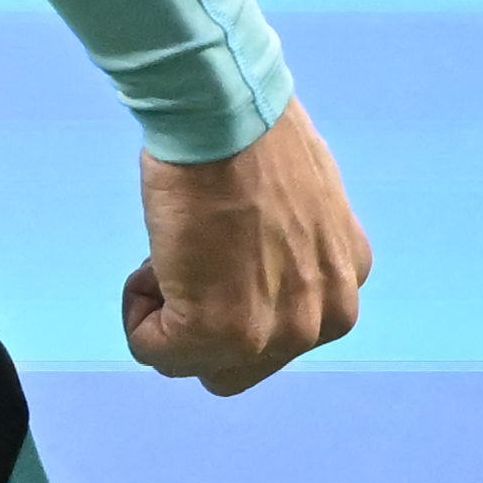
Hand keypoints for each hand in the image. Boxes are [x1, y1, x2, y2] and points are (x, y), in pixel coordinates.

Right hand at [126, 100, 370, 394]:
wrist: (227, 117)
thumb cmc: (254, 140)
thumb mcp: (305, 209)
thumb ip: (291, 253)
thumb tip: (252, 265)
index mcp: (345, 287)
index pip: (278, 333)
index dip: (230, 293)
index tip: (217, 245)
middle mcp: (322, 321)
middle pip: (239, 365)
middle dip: (201, 321)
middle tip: (190, 258)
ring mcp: (272, 334)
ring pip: (193, 362)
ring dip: (168, 314)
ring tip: (174, 253)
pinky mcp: (215, 332)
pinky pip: (153, 349)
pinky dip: (137, 311)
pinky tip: (154, 259)